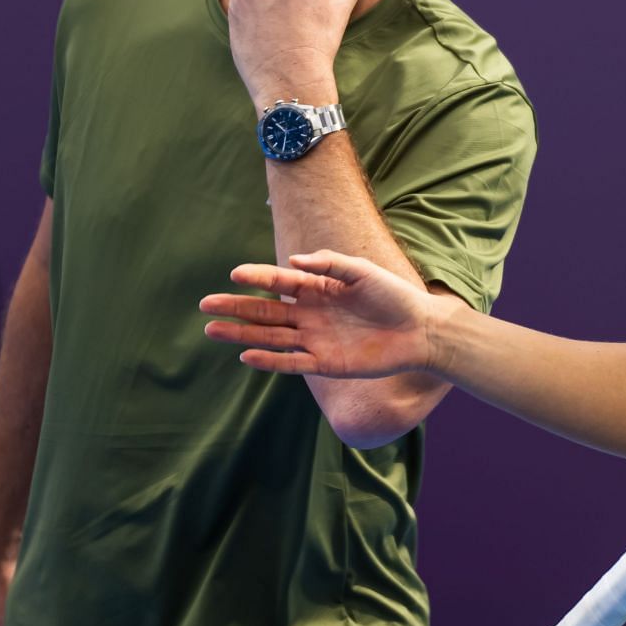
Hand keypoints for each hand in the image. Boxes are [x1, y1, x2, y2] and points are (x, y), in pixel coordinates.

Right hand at [201, 251, 441, 377]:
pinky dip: (269, 360)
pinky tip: (245, 356)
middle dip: (236, 307)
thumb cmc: (394, 295)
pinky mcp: (326, 363)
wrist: (420, 330)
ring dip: (242, 334)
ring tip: (212, 330)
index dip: (257, 278)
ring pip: (270, 336)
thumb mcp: (362, 271)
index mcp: (318, 288)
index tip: (234, 274)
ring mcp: (315, 339)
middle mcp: (311, 314)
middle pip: (265, 311)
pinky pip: (291, 362)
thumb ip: (329, 265)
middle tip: (205, 304)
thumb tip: (293, 262)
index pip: (279, 282)